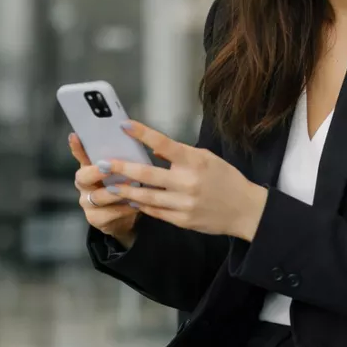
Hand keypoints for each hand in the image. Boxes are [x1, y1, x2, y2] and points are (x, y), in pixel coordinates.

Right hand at [69, 133, 138, 246]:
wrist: (124, 218)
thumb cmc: (122, 189)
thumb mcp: (122, 172)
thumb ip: (121, 157)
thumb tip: (132, 133)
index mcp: (89, 169)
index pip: (80, 155)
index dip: (76, 147)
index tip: (76, 136)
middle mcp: (84, 185)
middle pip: (82, 177)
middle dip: (96, 171)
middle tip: (108, 167)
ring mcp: (87, 203)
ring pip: (98, 197)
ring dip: (116, 191)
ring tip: (132, 185)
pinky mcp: (95, 219)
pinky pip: (110, 213)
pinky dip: (125, 208)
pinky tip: (137, 203)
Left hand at [103, 120, 268, 240]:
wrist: (245, 210)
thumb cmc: (225, 179)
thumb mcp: (207, 158)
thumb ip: (180, 154)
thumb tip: (154, 150)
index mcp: (195, 161)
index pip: (164, 143)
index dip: (142, 133)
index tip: (124, 126)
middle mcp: (188, 182)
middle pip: (147, 174)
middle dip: (121, 168)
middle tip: (101, 164)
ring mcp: (184, 203)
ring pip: (146, 197)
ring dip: (125, 191)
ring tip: (110, 185)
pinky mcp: (183, 220)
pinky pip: (156, 212)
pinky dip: (141, 206)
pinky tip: (131, 200)